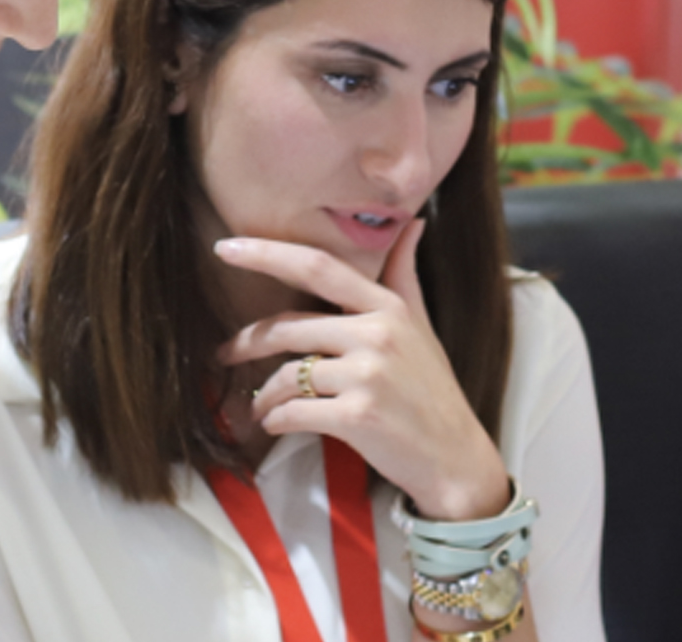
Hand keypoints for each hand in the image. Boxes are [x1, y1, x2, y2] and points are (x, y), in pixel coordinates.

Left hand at [215, 223, 508, 519]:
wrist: (456, 459)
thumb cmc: (432, 391)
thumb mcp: (422, 327)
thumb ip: (403, 275)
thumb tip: (412, 223)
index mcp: (388, 308)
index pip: (316, 267)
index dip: (267, 254)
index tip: (225, 247)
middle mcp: (377, 335)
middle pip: (287, 328)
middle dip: (246, 343)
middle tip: (224, 354)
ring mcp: (368, 375)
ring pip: (287, 375)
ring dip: (263, 394)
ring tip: (259, 405)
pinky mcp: (358, 415)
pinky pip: (294, 411)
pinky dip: (275, 419)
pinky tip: (275, 424)